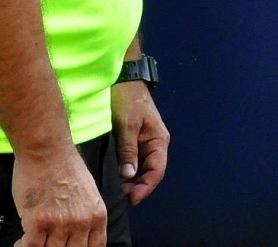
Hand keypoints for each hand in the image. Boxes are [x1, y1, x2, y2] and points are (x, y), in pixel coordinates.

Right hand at [11, 146, 107, 246]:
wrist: (47, 151)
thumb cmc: (66, 167)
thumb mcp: (89, 193)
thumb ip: (86, 215)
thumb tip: (80, 235)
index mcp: (97, 215)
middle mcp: (81, 223)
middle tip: (46, 243)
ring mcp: (60, 224)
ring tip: (31, 241)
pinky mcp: (38, 222)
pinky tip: (20, 241)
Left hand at [111, 81, 169, 204]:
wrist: (123, 79)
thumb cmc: (127, 99)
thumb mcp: (127, 125)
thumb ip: (128, 150)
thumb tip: (129, 175)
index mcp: (158, 140)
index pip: (157, 170)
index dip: (147, 187)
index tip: (132, 199)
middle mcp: (155, 143)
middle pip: (151, 171)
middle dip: (140, 186)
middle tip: (123, 197)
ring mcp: (145, 141)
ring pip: (143, 167)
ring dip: (134, 180)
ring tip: (120, 190)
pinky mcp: (135, 139)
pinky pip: (135, 160)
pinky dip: (129, 171)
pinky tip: (119, 177)